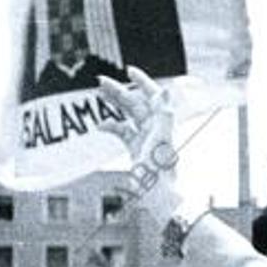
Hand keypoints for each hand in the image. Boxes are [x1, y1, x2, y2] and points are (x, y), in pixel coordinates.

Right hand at [96, 66, 183, 222]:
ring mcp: (145, 138)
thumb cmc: (162, 170)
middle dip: (120, 91)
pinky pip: (122, 133)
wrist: (158, 195)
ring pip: (128, 115)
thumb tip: (166, 90)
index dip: (143, 82)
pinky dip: (112, 127)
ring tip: (100, 92)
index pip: (153, 96)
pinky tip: (101, 126)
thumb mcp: (162, 139)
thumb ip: (164, 114)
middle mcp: (155, 128)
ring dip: (114, 104)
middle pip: (136, 103)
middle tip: (101, 80)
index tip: (129, 71)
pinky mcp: (136, 149)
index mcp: (163, 122)